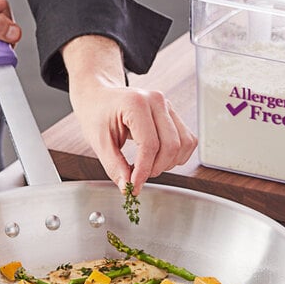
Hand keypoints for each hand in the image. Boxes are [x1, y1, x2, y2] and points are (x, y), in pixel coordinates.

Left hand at [62, 36, 196, 193]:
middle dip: (156, 168)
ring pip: (184, 143)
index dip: (144, 170)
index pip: (149, 145)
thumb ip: (114, 165)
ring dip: (169, 163)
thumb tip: (127, 186)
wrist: (99, 97)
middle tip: (138, 176)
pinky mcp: (173, 113)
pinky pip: (187, 139)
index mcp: (135, 103)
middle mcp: (156, 101)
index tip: (134, 186)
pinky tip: (159, 158)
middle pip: (171, 145)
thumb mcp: (99, 141)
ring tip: (148, 166)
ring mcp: (167, 105)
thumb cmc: (97, 114)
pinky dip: (177, 155)